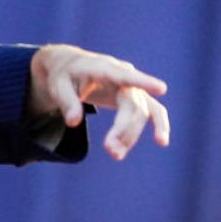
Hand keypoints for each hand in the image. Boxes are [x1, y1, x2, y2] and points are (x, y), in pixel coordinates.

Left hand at [29, 44, 169, 159]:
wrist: (70, 66)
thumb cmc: (64, 75)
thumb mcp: (58, 86)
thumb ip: (66, 102)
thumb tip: (73, 122)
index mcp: (104, 68)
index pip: (125, 75)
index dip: (143, 82)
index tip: (162, 89)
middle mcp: (124, 75)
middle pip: (133, 105)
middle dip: (124, 130)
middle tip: (111, 153)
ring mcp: (131, 86)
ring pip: (143, 112)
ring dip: (132, 135)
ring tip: (116, 155)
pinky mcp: (134, 97)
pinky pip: (153, 111)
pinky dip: (159, 124)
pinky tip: (162, 141)